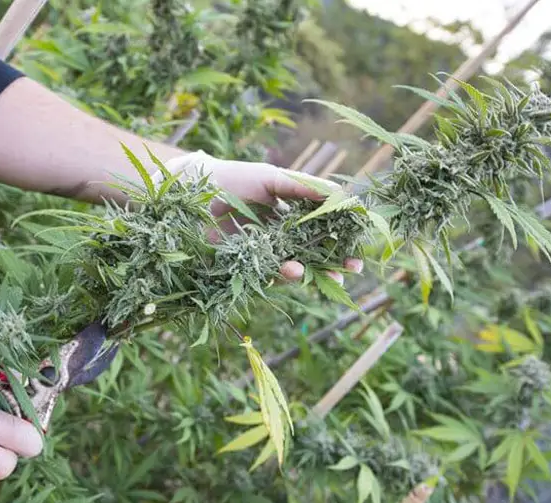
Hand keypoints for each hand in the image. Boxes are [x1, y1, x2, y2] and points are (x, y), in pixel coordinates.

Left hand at [154, 151, 363, 283]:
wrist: (192, 191)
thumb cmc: (232, 179)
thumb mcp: (270, 179)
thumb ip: (302, 187)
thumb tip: (341, 194)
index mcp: (289, 212)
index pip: (322, 228)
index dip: (341, 237)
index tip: (359, 241)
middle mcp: (279, 234)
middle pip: (313, 252)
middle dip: (334, 263)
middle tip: (350, 270)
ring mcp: (263, 251)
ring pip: (294, 266)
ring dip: (310, 272)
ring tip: (318, 272)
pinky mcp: (245, 265)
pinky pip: (269, 275)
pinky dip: (283, 274)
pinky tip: (292, 269)